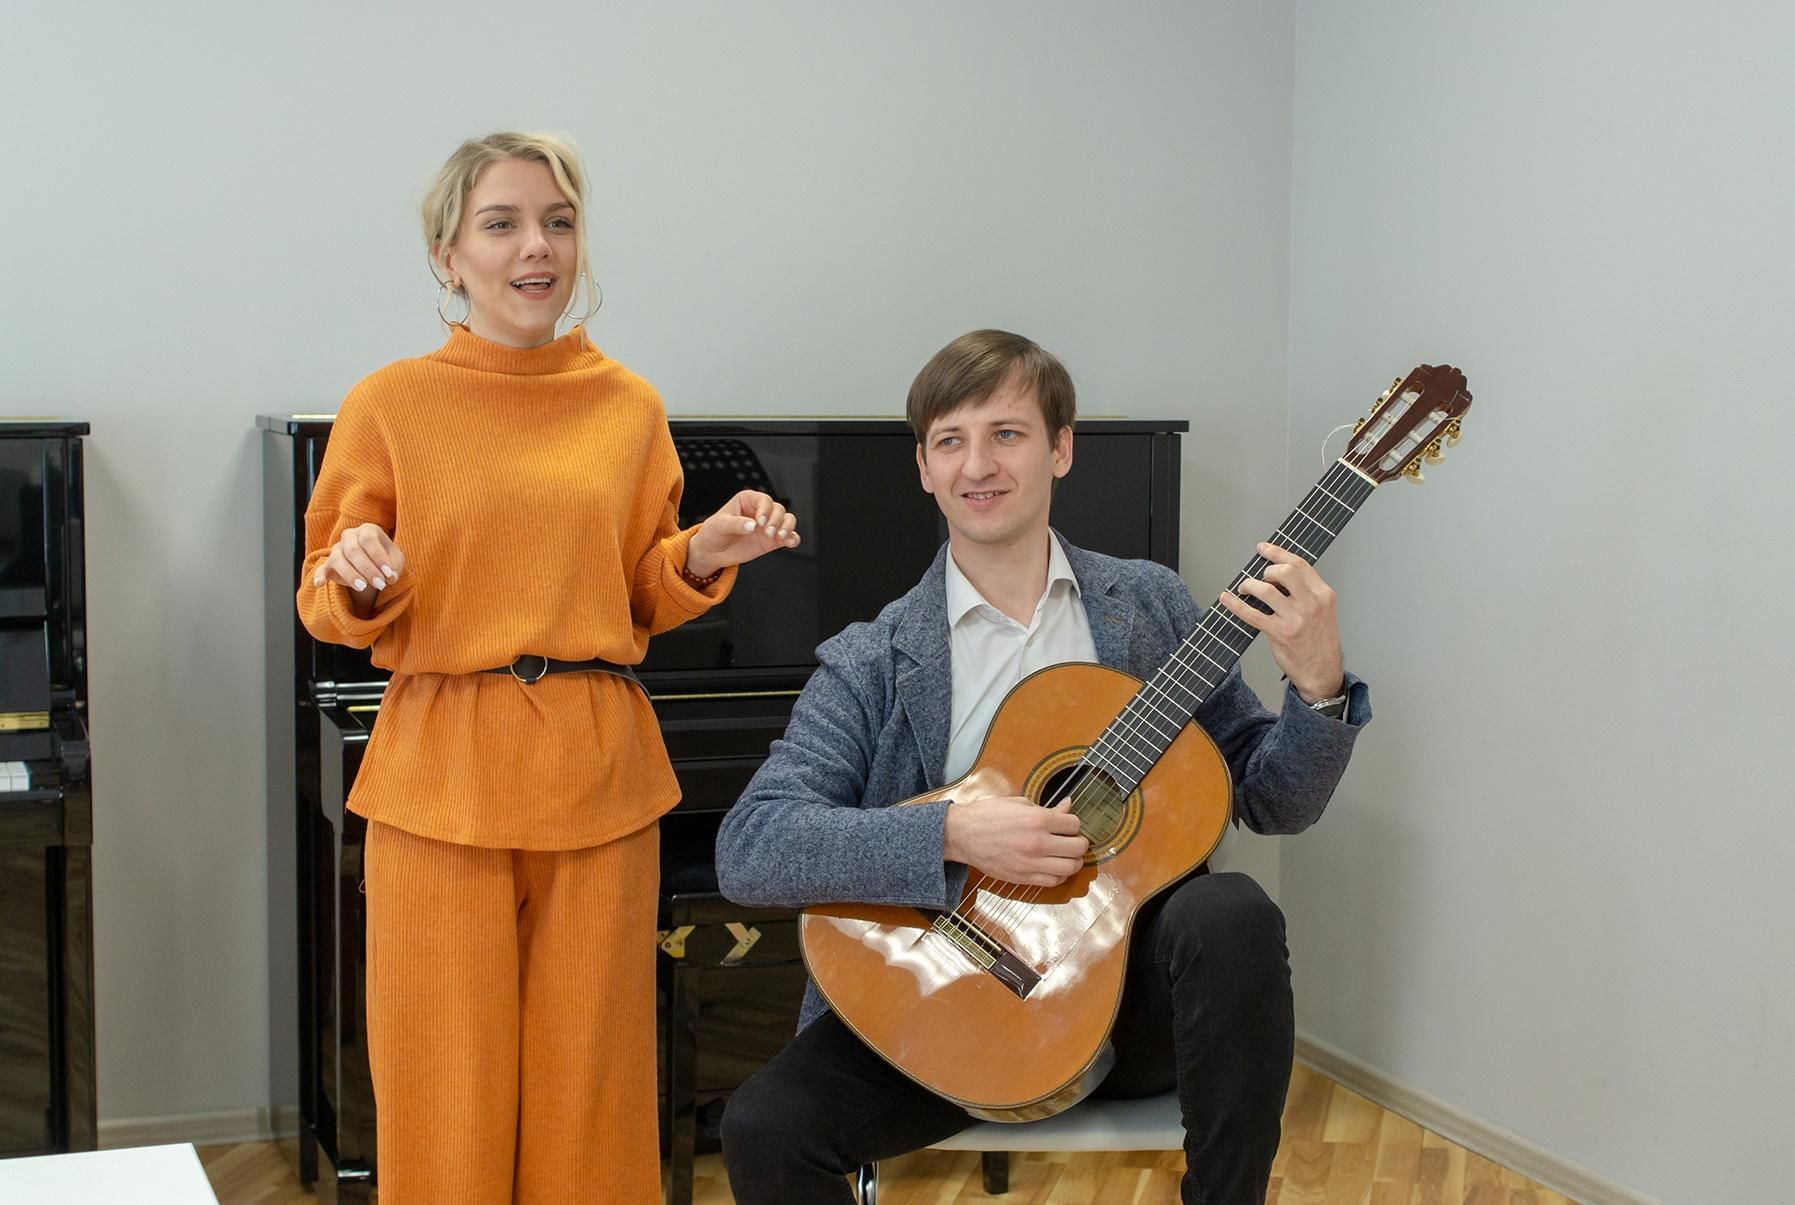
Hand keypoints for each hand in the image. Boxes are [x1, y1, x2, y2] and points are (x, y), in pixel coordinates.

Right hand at [312, 523, 405, 615]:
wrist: (374, 566)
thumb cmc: (386, 560)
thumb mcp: (396, 562)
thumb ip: (395, 568)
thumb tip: (391, 578)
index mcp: (367, 530)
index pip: (369, 539)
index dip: (378, 557)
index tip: (388, 574)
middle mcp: (349, 536)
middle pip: (354, 550)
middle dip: (367, 569)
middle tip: (380, 584)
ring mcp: (337, 550)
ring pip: (339, 560)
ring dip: (351, 575)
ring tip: (363, 587)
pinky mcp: (328, 565)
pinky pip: (321, 569)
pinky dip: (319, 576)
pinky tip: (320, 584)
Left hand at [685, 489, 800, 578]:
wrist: (712, 551)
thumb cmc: (714, 532)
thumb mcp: (720, 525)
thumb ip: (736, 524)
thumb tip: (752, 526)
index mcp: (747, 500)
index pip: (763, 500)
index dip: (765, 510)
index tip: (760, 522)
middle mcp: (760, 511)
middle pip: (778, 509)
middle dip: (776, 520)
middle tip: (767, 532)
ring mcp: (768, 526)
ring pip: (787, 520)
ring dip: (787, 527)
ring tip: (780, 537)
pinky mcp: (772, 540)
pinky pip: (789, 537)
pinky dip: (793, 539)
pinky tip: (790, 542)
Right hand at [943, 796, 1088, 887]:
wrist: (963, 834)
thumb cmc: (987, 815)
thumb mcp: (1019, 804)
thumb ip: (1047, 808)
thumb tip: (1068, 806)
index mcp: (1037, 820)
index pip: (1074, 824)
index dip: (1073, 824)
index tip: (1067, 824)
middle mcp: (1038, 843)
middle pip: (1078, 848)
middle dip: (1079, 842)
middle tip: (1072, 840)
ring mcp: (1031, 863)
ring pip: (1070, 868)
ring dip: (1073, 861)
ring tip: (1066, 855)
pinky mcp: (1023, 877)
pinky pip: (1053, 881)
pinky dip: (1059, 875)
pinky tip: (1054, 867)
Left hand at [1216, 542, 1343, 702]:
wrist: (1323, 672)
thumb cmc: (1320, 641)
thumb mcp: (1323, 611)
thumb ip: (1307, 591)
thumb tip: (1278, 574)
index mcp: (1323, 594)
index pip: (1299, 564)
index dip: (1278, 553)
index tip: (1263, 548)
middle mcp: (1311, 604)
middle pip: (1283, 572)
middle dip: (1265, 570)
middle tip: (1259, 578)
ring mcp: (1295, 619)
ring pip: (1265, 590)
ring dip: (1249, 586)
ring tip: (1245, 589)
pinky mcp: (1280, 633)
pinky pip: (1252, 614)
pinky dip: (1235, 605)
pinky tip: (1227, 599)